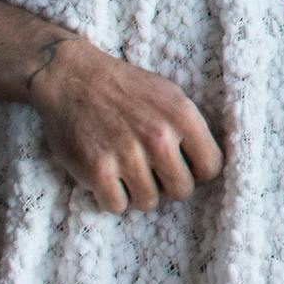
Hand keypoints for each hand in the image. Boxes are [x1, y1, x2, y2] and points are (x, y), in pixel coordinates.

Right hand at [28, 34, 225, 214]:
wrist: (71, 76)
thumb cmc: (124, 88)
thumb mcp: (169, 95)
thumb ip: (189, 128)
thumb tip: (208, 166)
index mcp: (181, 115)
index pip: (211, 167)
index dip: (197, 171)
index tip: (182, 166)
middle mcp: (158, 137)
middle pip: (182, 190)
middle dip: (169, 185)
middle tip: (152, 172)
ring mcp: (127, 155)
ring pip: (149, 202)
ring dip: (138, 192)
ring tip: (128, 172)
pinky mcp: (97, 170)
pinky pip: (117, 206)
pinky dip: (111, 197)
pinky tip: (108, 178)